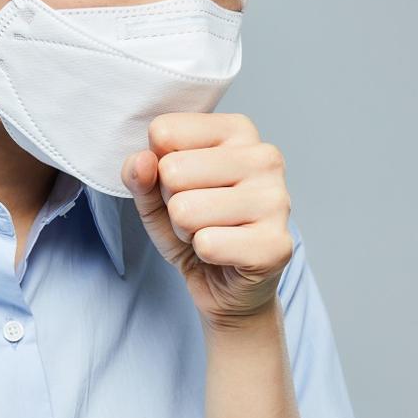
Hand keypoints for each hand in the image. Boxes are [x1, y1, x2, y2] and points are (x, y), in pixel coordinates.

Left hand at [121, 113, 293, 330]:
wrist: (228, 287)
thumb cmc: (196, 228)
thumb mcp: (155, 197)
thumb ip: (140, 174)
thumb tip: (142, 161)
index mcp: (238, 131)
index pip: (164, 132)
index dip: (159, 170)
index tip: (186, 187)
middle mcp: (265, 157)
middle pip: (172, 171)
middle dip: (173, 204)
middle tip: (198, 218)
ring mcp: (276, 199)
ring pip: (186, 210)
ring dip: (187, 231)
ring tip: (209, 234)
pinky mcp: (276, 244)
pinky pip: (207, 244)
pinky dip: (204, 255)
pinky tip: (225, 254)